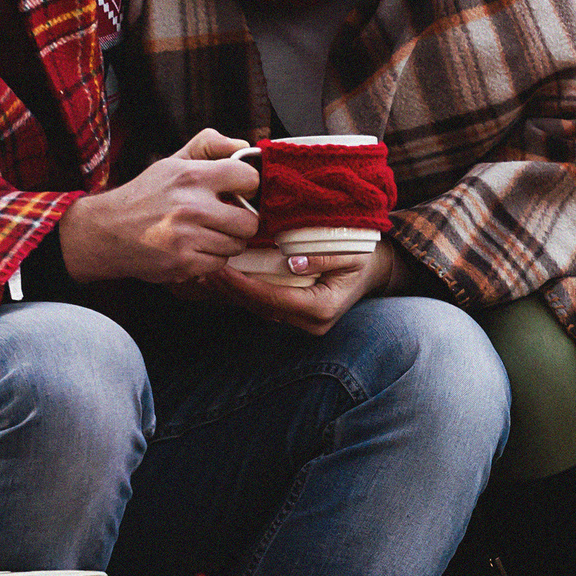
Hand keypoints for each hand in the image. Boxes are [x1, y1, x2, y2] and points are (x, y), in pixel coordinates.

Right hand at [57, 128, 260, 284]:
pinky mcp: (183, 263)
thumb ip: (209, 146)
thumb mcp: (173, 162)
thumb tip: (244, 147)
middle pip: (250, 221)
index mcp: (192, 175)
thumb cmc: (145, 196)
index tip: (238, 192)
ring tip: (205, 234)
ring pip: (237, 245)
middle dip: (241, 222)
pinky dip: (210, 259)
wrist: (106, 232)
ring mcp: (188, 237)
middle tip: (225, 219)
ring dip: (225, 242)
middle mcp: (192, 206)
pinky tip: (193, 248)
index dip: (248, 187)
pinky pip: (219, 263)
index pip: (248, 178)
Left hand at [207, 240, 399, 335]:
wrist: (375, 269)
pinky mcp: (291, 313)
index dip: (244, 285)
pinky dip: (240, 290)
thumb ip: (324, 258)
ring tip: (201, 273)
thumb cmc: (364, 256)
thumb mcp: (352, 253)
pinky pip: (261, 303)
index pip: (272, 298)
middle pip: (258, 306)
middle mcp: (308, 322)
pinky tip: (219, 277)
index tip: (220, 268)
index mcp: (321, 309)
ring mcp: (299, 321)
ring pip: (256, 307)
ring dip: (228, 291)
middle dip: (228, 289)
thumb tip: (292, 263)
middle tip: (200, 269)